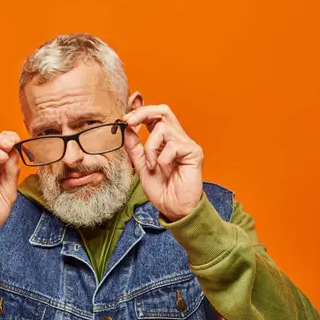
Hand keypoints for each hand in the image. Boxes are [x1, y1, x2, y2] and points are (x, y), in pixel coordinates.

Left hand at [122, 105, 203, 221]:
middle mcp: (177, 138)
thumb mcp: (140, 165)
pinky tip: (164, 169)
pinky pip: (172, 146)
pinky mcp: (194, 152)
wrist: (173, 208)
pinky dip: (162, 158)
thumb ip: (134, 146)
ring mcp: (186, 144)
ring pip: (163, 129)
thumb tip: (126, 126)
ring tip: (151, 165)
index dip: (140, 111)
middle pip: (163, 111)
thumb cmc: (161, 189)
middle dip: (144, 112)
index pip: (154, 115)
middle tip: (129, 122)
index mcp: (164, 139)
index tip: (125, 118)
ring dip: (150, 147)